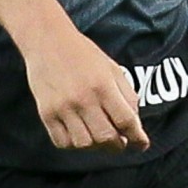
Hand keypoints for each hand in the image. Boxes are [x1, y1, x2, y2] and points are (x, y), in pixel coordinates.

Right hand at [23, 30, 148, 151]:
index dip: (137, 137)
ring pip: (84, 144)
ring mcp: (62, 108)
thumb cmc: (83, 54)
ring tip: (98, 137)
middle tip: (119, 141)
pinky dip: (74, 144)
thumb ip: (126, 96)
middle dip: (117, 145)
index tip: (141, 144)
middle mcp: (83, 98)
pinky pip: (62, 142)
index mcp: (103, 85)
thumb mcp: (112, 69)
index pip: (126, 121)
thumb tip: (134, 125)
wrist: (47, 41)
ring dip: (96, 146)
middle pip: (106, 137)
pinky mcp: (46, 113)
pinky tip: (79, 134)